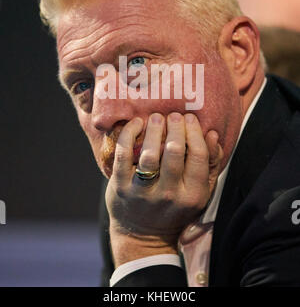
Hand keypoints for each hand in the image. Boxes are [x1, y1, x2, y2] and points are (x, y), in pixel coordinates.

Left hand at [105, 112, 222, 265]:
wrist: (144, 235)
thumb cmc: (176, 206)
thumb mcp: (201, 191)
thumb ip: (211, 164)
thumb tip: (212, 134)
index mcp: (193, 194)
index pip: (198, 155)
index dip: (194, 131)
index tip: (190, 118)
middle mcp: (169, 194)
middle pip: (174, 151)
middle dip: (175, 126)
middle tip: (173, 115)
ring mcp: (143, 192)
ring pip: (149, 153)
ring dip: (154, 129)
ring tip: (156, 117)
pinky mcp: (121, 187)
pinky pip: (123, 155)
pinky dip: (129, 135)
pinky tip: (136, 124)